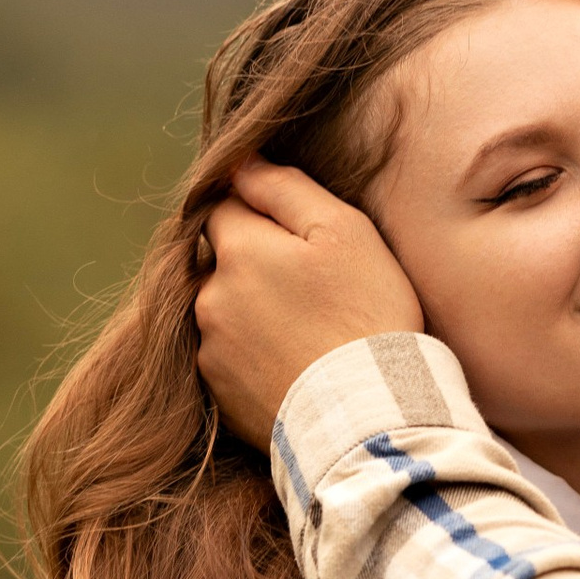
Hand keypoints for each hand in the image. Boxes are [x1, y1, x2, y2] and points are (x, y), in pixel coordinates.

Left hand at [195, 159, 422, 449]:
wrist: (370, 415)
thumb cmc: (366, 313)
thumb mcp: (343, 231)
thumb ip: (284, 189)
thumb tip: (240, 163)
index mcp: (237, 249)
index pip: (225, 206)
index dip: (261, 214)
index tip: (298, 238)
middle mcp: (209, 297)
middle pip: (221, 261)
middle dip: (254, 265)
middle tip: (310, 291)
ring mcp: (209, 350)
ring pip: (223, 310)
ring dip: (251, 311)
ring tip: (305, 332)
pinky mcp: (218, 395)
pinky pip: (228, 358)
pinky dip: (252, 356)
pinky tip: (292, 364)